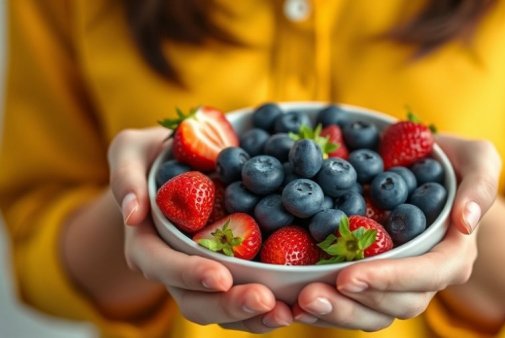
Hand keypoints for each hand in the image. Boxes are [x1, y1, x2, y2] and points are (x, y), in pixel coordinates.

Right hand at [108, 127, 292, 331]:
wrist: (176, 167)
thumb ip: (125, 175)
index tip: (221, 277)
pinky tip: (294, 306)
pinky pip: (241, 299)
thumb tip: (132, 213)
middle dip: (229, 305)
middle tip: (266, 301)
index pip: (161, 265)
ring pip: (220, 311)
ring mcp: (198, 277)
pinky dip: (266, 308)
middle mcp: (171, 268)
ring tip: (286, 312)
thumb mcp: (130, 151)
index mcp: (145, 243)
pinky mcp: (225, 275)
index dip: (189, 274)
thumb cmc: (152, 157)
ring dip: (252, 317)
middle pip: (194, 301)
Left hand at [292, 135, 500, 330]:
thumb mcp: (478, 159)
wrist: (428, 174)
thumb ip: (481, 184)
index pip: (428, 275)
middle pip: (398, 304)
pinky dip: (330, 307)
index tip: (349, 276)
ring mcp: (402, 284)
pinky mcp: (378, 282)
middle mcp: (430, 277)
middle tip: (310, 296)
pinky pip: (357, 304)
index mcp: (455, 253)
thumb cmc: (455, 164)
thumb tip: (466, 222)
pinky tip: (297, 302)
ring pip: (375, 313)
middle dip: (354, 303)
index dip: (391, 279)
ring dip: (337, 312)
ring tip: (301, 303)